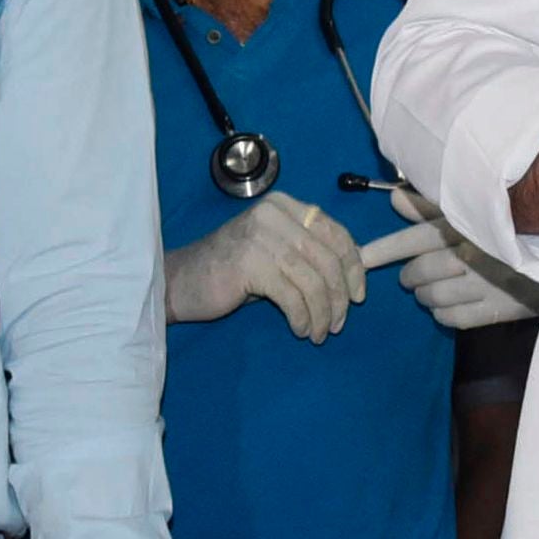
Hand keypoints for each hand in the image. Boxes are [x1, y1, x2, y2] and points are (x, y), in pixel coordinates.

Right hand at [165, 194, 364, 340]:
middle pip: (328, 259)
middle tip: (338, 324)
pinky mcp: (251, 263)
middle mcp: (275, 214)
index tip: (357, 296)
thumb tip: (352, 276)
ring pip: (313, 281)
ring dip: (322, 313)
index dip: (353, 267)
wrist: (181, 281)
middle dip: (339, 297)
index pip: (336, 232)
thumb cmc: (231, 270)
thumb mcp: (274, 251)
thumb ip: (307, 252)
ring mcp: (262, 236)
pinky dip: (302, 318)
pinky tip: (299, 329)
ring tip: (318, 333)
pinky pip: (293, 296)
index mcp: (285, 205)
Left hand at [357, 189, 538, 331]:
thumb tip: (393, 199)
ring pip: (431, 299)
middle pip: (418, 274)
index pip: (412, 240)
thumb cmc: (511, 226)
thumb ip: (431, 206)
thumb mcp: (471, 210)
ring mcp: (484, 285)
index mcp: (463, 227)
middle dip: (409, 277)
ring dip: (425, 296)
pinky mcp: (496, 310)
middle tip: (411, 276)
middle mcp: (471, 255)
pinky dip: (442, 314)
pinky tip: (449, 304)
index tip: (360, 259)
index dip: (382, 251)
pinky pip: (451, 319)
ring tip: (433, 289)